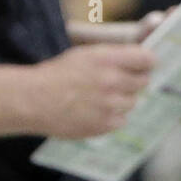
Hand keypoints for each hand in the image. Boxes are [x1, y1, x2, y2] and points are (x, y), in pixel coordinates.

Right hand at [29, 43, 156, 138]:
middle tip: (116, 82)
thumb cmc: (56, 75)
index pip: (147, 59)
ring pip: (132, 102)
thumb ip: (113, 56)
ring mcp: (109, 105)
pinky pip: (121, 120)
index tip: (143, 65)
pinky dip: (111, 117)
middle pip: (143, 82)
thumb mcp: (84, 55)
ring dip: (121, 100)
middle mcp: (111, 81)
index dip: (146, 62)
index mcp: (106, 59)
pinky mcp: (104, 125)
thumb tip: (141, 60)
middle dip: (132, 81)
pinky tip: (94, 111)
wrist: (33, 100)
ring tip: (99, 98)